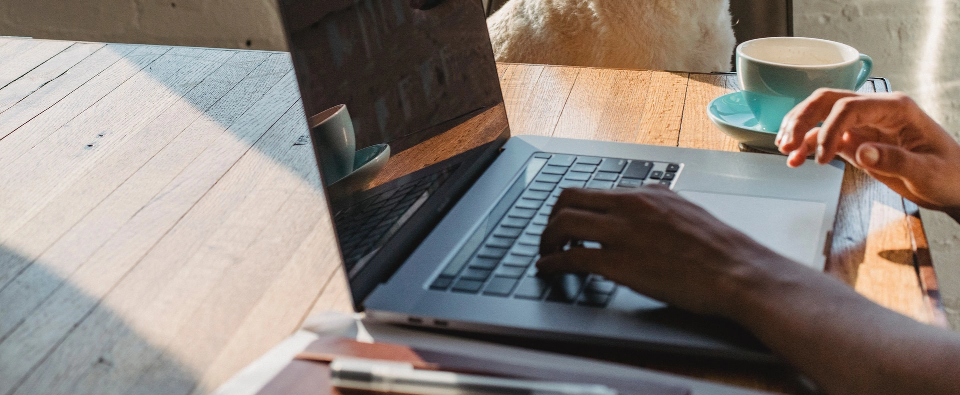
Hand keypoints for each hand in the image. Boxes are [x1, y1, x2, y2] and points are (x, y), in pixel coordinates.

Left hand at [536, 186, 788, 316]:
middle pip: (569, 198)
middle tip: (548, 236)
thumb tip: (643, 207)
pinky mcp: (620, 263)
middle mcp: (632, 205)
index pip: (593, 189)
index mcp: (648, 194)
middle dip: (551, 218)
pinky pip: (572, 256)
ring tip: (546, 253)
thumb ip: (659, 207)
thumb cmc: (722, 252)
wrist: (740, 273)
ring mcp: (624, 232)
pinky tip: (549, 269)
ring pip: (563, 223)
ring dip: (546, 239)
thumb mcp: (687, 213)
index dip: (571, 206)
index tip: (564, 219)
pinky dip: (552, 262)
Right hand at [777, 89, 959, 215]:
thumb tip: (861, 152)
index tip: (822, 157)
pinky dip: (807, 145)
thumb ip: (895, 160)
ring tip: (785, 150)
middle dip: (802, 119)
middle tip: (786, 142)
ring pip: (821, 114)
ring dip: (799, 129)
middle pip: (828, 100)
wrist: (955, 186)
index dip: (829, 129)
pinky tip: (795, 159)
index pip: (849, 106)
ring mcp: (864, 124)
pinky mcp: (856, 140)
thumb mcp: (927, 171)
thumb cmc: (949, 175)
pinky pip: (824, 136)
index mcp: (895, 108)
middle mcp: (875, 111)